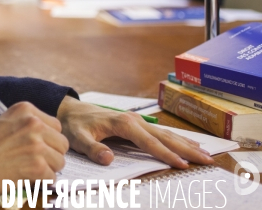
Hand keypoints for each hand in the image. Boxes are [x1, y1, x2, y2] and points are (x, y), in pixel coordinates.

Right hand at [0, 102, 68, 194]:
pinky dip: (40, 181)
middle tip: (36, 160)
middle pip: (61, 143)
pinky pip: (51, 177)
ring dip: (47, 168)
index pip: (55, 125)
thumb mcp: (5, 121)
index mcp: (26, 109)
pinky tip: (26, 176)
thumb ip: (28, 124)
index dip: (49, 138)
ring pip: (60, 161)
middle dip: (52, 154)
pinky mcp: (37, 165)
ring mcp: (36, 144)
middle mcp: (34, 123)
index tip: (39, 146)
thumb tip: (50, 138)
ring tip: (28, 168)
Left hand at [56, 97, 214, 167]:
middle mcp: (133, 120)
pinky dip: (176, 138)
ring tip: (205, 153)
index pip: (149, 142)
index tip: (183, 165)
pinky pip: (159, 132)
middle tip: (208, 160)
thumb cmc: (74, 125)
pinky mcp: (135, 123)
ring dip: (185, 143)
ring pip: (165, 133)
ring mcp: (136, 120)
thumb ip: (92, 149)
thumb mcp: (78, 138)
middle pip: (164, 136)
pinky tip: (187, 143)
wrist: (69, 110)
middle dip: (186, 149)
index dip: (166, 154)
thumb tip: (109, 159)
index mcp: (122, 123)